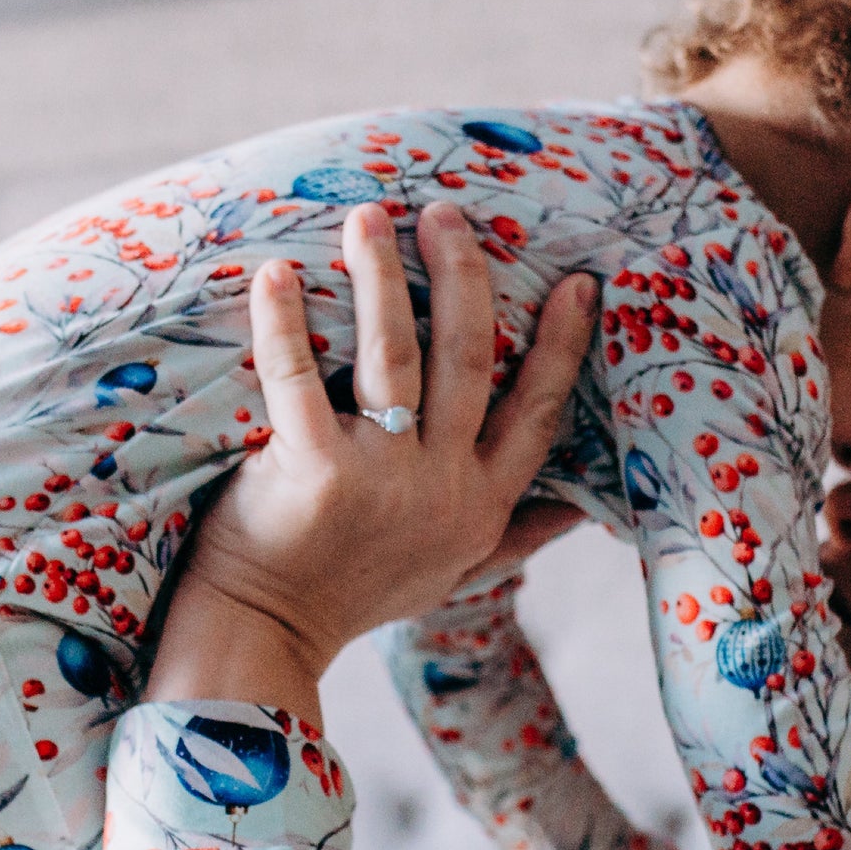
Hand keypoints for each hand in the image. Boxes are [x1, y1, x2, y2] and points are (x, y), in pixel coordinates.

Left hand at [146, 202, 597, 715]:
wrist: (269, 635)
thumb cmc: (356, 595)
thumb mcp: (452, 574)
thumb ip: (514, 537)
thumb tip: (581, 515)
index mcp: (479, 504)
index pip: (535, 411)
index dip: (561, 347)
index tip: (580, 284)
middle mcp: (442, 486)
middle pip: (468, 360)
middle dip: (464, 276)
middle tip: (447, 214)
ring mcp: (381, 477)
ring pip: (394, 354)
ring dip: (381, 275)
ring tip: (369, 217)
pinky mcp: (315, 470)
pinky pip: (299, 377)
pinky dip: (285, 321)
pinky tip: (277, 273)